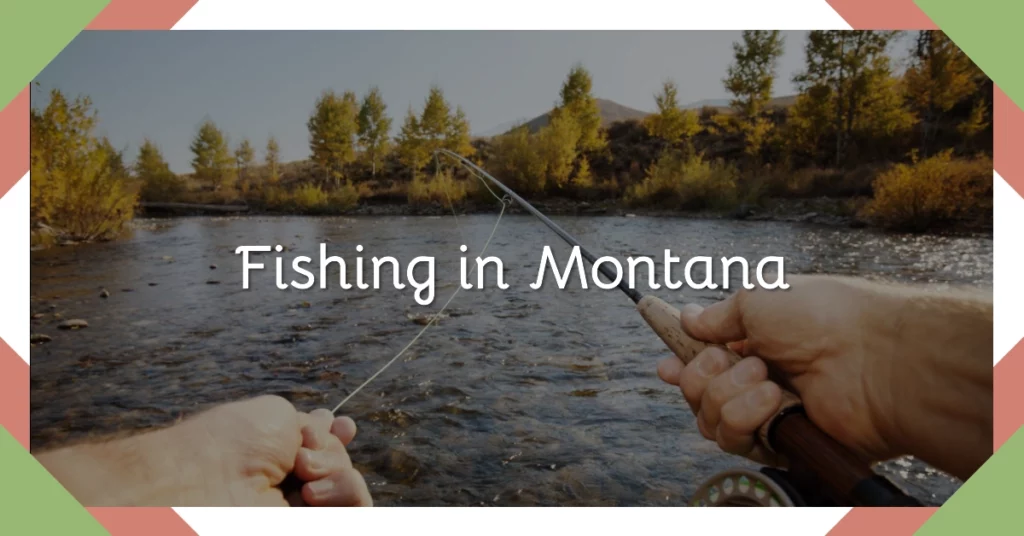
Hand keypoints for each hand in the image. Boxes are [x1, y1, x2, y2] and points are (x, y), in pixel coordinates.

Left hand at [37, 395, 371, 505]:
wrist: (205, 484)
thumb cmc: (232, 444)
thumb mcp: (278, 418)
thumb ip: (312, 428)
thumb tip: (334, 421)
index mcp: (278, 455)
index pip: (325, 448)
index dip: (338, 437)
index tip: (344, 428)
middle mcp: (292, 483)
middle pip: (344, 465)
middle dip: (332, 453)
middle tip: (301, 460)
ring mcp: (304, 509)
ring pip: (354, 490)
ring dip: (339, 476)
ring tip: (305, 480)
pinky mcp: (313, 526)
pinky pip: (360, 512)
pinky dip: (349, 497)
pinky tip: (313, 495)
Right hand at [656, 275, 991, 479]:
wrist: (875, 358)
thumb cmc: (823, 317)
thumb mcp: (759, 299)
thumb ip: (717, 315)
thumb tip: (688, 318)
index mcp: (756, 340)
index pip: (704, 358)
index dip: (681, 362)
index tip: (665, 364)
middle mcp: (758, 378)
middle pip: (696, 392)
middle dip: (701, 375)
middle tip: (733, 358)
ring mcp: (767, 412)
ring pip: (708, 419)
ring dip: (727, 395)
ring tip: (766, 379)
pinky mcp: (778, 443)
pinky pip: (734, 439)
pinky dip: (746, 416)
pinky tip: (774, 401)